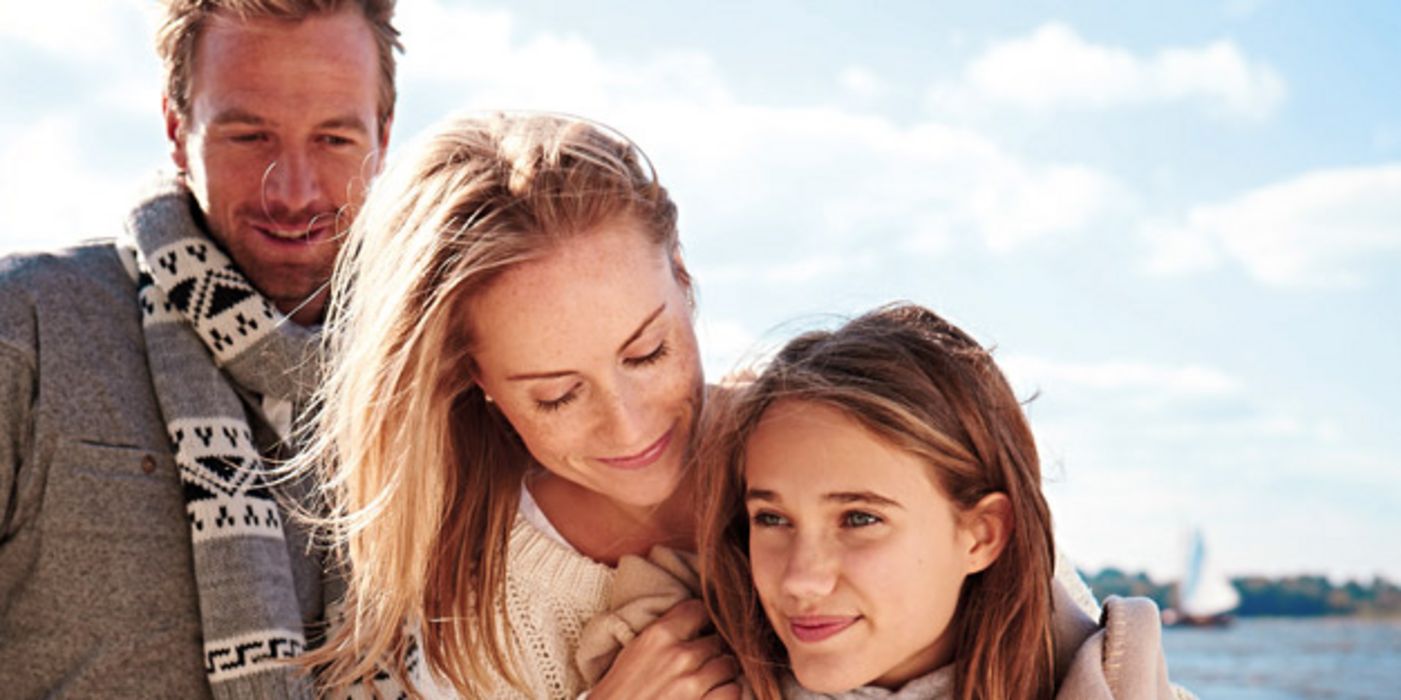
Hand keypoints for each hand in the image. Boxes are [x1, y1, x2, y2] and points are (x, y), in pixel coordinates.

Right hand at [588, 599, 740, 699]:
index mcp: (658, 636)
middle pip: (717, 640)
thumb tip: (693, 627)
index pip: (699, 609)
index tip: (701, 632)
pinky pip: (733, 690)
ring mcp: (693, 683)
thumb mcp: (633, 655)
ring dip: (721, 675)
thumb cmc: (618, 695)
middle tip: (699, 667)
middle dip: (711, 653)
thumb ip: (663, 637)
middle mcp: (678, 655)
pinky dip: (726, 695)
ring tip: (705, 685)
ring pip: (729, 665)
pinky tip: (710, 698)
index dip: (702, 622)